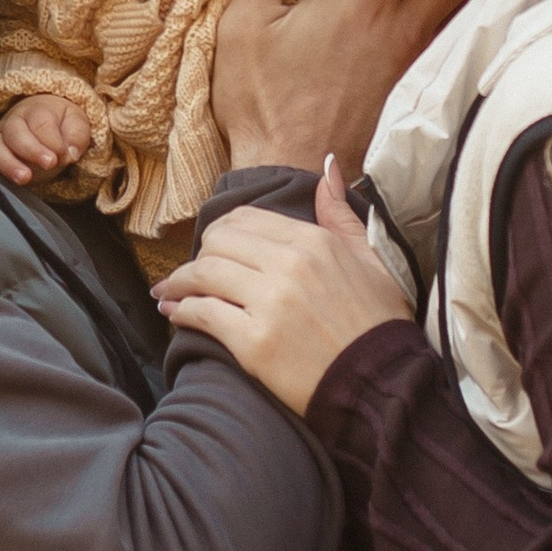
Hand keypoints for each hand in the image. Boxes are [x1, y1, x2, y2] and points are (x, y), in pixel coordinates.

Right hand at [0, 93, 93, 187]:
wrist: (47, 119)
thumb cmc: (62, 124)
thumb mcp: (78, 124)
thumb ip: (77, 137)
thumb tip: (70, 153)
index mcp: (38, 110)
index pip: (42, 124)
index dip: (54, 142)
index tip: (65, 156)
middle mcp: (15, 120)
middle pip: (16, 133)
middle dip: (32, 150)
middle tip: (50, 164)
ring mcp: (0, 133)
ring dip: (8, 162)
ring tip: (24, 178)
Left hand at [153, 160, 419, 416]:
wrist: (383, 384)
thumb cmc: (379, 324)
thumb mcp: (372, 258)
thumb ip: (340, 213)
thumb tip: (326, 166)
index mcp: (313, 241)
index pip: (245, 219)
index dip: (221, 232)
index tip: (212, 248)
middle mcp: (288, 265)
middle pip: (218, 241)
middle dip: (198, 255)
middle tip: (189, 272)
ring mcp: (270, 304)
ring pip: (203, 273)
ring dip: (178, 282)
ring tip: (168, 292)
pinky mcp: (254, 343)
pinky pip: (203, 314)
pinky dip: (181, 310)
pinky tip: (173, 313)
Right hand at [213, 0, 466, 176]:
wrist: (291, 175)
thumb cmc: (264, 101)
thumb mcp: (245, 25)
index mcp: (366, 0)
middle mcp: (405, 25)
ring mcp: (418, 60)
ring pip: (463, 4)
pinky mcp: (419, 89)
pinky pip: (453, 40)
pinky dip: (455, 18)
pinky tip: (440, 13)